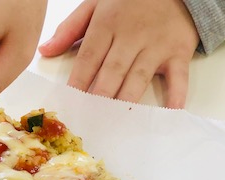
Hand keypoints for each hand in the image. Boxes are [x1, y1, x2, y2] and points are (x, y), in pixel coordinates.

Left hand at [38, 0, 198, 107]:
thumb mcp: (95, 3)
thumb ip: (69, 29)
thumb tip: (45, 51)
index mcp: (107, 24)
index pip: (88, 58)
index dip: (78, 82)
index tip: (70, 103)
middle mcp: (131, 37)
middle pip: (112, 72)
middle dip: (100, 97)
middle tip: (90, 119)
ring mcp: (156, 46)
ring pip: (138, 78)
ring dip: (126, 101)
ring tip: (116, 122)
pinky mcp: (178, 52)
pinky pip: (178, 77)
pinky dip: (176, 96)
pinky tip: (169, 114)